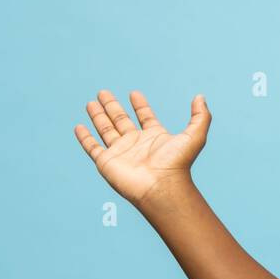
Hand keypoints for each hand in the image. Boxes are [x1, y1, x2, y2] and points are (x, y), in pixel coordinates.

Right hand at [74, 90, 210, 206]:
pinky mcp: (106, 161)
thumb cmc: (177, 163)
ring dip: (98, 116)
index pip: (145, 116)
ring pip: (105, 129)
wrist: (160, 186)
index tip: (134, 92)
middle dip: (112, 106)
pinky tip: (79, 126)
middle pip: (121, 120)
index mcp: (154, 137)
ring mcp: (120, 152)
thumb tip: (200, 97)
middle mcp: (136, 143)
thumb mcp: (194, 135)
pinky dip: (85, 137)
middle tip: (103, 92)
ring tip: (91, 102)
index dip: (140, 105)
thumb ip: (201, 116)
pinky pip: (92, 147)